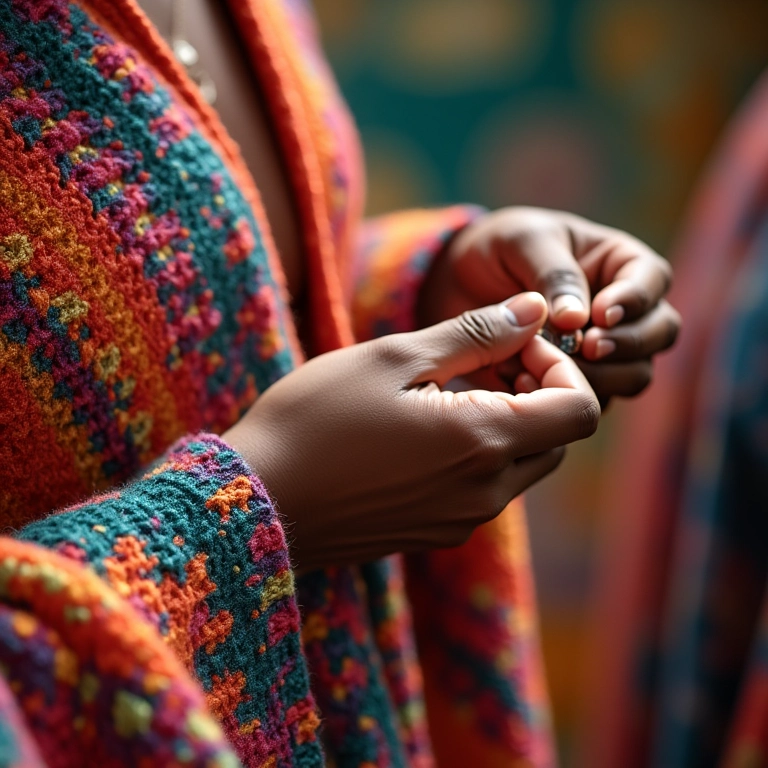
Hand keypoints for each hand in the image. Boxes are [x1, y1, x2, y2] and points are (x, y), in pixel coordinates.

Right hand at [224, 293, 598, 571]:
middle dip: (537, 391)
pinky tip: (426, 427)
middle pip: (556, 438)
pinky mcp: (436, 532)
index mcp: (483, 443)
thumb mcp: (396, 357)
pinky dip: (479, 452)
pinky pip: (485, 489)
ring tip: (449, 388)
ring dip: (508, 420)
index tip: (515, 342)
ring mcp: (461, 520)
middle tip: (484, 359)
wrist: (255, 501)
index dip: (562, 366)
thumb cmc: (316, 418)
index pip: (580, 409)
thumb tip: (536, 310)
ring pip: (521, 464)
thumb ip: (477, 333)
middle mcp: (485, 493)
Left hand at [418, 207, 680, 402]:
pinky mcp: (579, 384)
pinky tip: (526, 382)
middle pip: (658, 334)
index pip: (653, 281)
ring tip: (546, 363)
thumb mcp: (523, 241)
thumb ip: (554, 274)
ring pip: (633, 375)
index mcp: (621, 265)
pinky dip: (566, 396)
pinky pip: (591, 401)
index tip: (598, 314)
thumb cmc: (499, 248)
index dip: (634, 300)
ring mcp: (605, 353)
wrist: (458, 286)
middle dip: (626, 344)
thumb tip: (578, 320)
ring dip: (599, 375)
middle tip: (585, 346)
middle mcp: (624, 313)